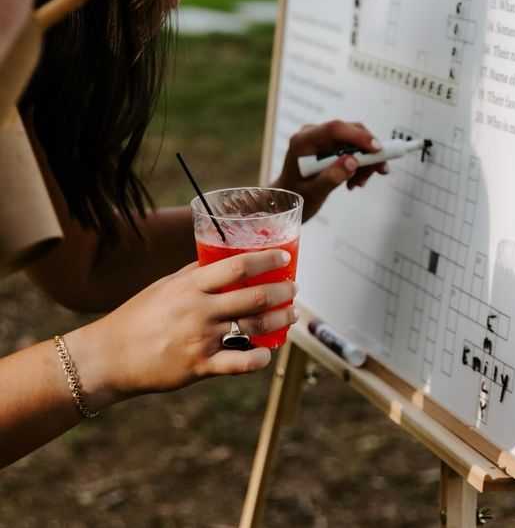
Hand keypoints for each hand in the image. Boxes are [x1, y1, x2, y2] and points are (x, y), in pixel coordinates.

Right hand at [64, 249, 297, 408]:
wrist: (111, 356)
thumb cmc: (139, 316)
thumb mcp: (166, 285)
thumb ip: (195, 272)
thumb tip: (223, 258)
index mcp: (191, 285)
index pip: (238, 265)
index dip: (267, 261)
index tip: (285, 258)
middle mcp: (199, 310)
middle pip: (254, 296)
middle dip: (283, 292)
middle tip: (293, 289)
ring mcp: (201, 339)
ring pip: (254, 327)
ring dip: (280, 320)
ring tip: (291, 315)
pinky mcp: (200, 367)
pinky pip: (238, 364)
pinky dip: (259, 359)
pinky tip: (268, 353)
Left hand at [271, 119, 388, 220]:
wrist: (286, 200)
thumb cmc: (294, 197)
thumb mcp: (313, 193)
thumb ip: (331, 177)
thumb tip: (353, 161)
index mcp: (303, 141)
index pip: (334, 129)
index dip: (358, 136)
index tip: (377, 150)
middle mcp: (313, 134)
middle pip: (349, 131)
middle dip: (368, 151)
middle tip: (380, 171)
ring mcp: (321, 138)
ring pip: (354, 140)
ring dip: (365, 161)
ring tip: (359, 184)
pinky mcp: (329, 145)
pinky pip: (352, 147)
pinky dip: (359, 163)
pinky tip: (354, 181)